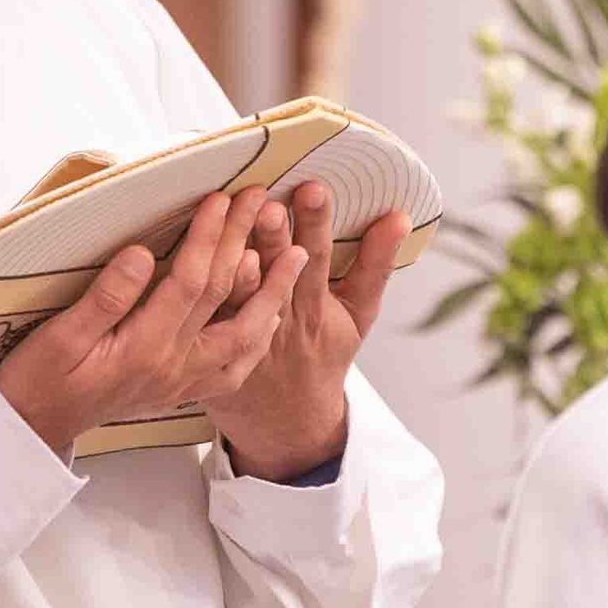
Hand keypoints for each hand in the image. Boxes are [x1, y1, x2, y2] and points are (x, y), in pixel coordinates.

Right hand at [0, 188, 306, 454]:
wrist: (35, 430)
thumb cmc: (39, 380)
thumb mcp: (57, 338)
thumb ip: (105, 298)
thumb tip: (142, 254)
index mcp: (143, 347)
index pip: (189, 281)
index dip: (208, 236)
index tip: (221, 199)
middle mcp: (174, 365)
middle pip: (222, 295)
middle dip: (244, 242)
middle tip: (264, 202)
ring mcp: (185, 381)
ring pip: (245, 334)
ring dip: (272, 291)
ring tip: (297, 254)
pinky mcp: (186, 390)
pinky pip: (238, 366)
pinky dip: (260, 337)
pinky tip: (274, 314)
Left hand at [205, 181, 410, 480]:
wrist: (288, 418)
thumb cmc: (324, 352)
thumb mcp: (359, 312)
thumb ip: (377, 263)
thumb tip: (399, 216)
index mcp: (318, 307)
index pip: (319, 257)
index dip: (316, 224)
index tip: (313, 189)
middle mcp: (284, 320)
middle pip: (280, 274)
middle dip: (276, 236)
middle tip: (271, 202)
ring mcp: (248, 337)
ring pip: (245, 295)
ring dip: (242, 260)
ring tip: (235, 231)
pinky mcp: (216, 351)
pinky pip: (213, 321)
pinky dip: (214, 295)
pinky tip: (207, 265)